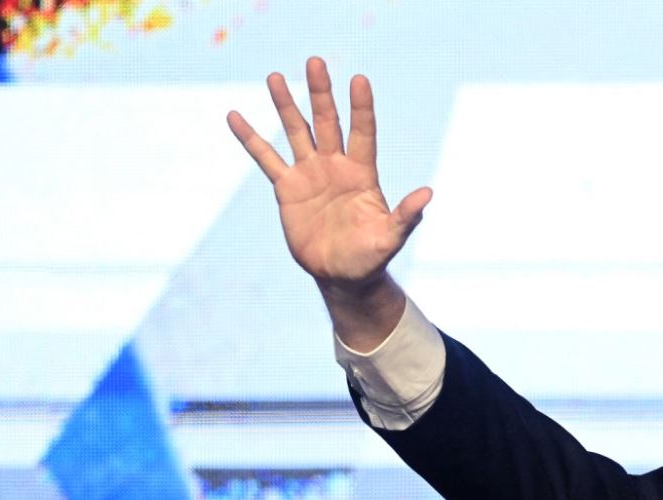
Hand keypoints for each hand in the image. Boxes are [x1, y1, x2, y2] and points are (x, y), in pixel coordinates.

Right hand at [227, 57, 429, 339]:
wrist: (342, 276)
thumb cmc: (371, 257)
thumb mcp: (390, 237)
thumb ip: (406, 215)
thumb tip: (428, 194)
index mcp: (362, 174)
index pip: (363, 132)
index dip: (361, 107)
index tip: (359, 80)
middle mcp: (336, 166)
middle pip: (328, 122)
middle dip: (321, 93)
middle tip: (316, 61)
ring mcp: (310, 174)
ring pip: (297, 131)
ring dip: (286, 105)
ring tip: (276, 77)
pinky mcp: (287, 188)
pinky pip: (265, 158)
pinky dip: (250, 138)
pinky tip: (235, 116)